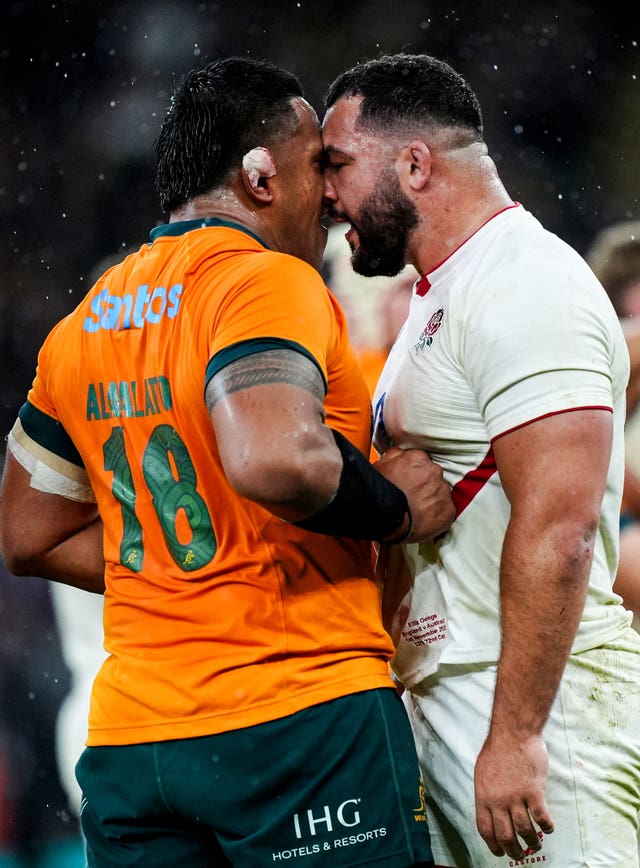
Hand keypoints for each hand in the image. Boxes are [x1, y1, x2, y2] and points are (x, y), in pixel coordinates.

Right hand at [374, 447, 454, 541]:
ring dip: (431, 499)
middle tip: (411, 495)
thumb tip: (399, 454)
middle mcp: (435, 472)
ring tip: (416, 508)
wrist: (389, 518)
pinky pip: (446, 510)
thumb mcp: (380, 466)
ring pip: (440, 493)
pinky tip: (424, 519)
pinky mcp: (448, 510)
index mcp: (419, 459)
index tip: (408, 480)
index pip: (421, 461)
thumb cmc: (382, 494)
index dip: (413, 472)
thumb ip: (394, 455)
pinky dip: (437, 515)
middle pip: (432, 476)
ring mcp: (443, 491)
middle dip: (424, 485)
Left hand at [474, 731, 553, 859]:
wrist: (513, 732)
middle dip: (513, 850)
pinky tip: (549, 828)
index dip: (493, 844)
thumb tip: (491, 809)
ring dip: (532, 841)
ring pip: (525, 831)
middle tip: (519, 855)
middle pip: (505, 835)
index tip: (499, 852)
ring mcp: (516, 797)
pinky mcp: (534, 792)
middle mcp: (499, 800)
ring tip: (536, 844)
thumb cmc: (498, 748)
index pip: (485, 829)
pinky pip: (542, 818)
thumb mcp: (482, 771)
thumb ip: (487, 792)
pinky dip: (547, 827)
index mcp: (483, 796)